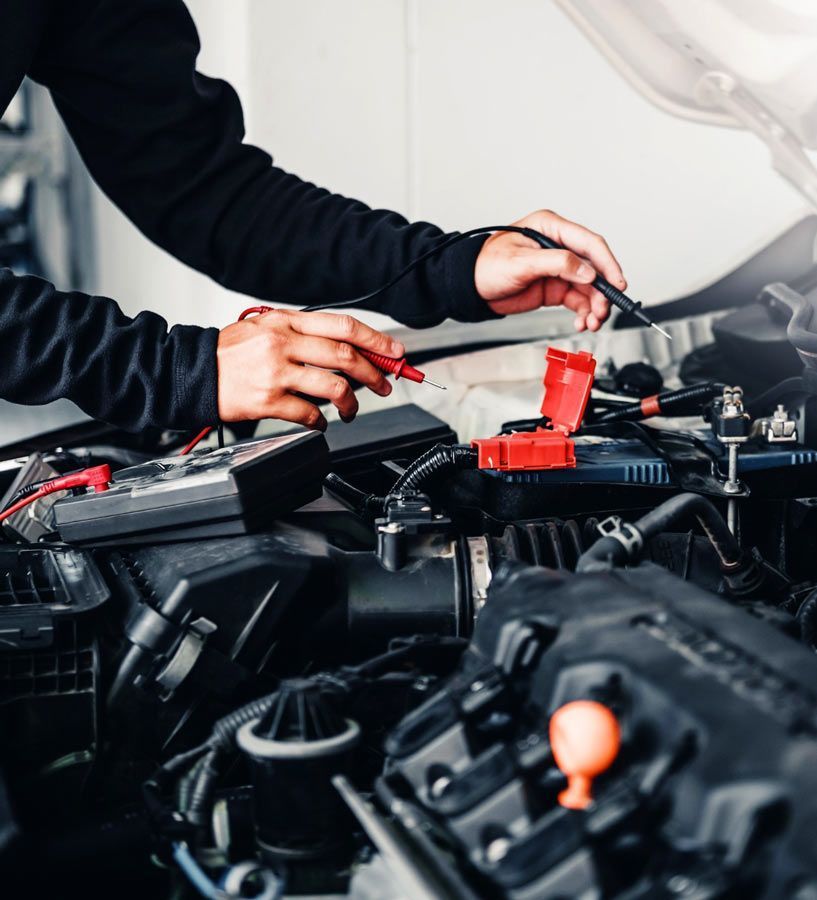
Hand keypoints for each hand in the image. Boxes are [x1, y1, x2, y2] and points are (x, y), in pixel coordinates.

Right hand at [217, 309, 404, 428]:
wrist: (191, 372)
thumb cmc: (229, 353)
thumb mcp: (265, 328)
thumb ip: (302, 335)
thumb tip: (346, 350)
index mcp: (286, 322)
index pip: (343, 326)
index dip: (375, 340)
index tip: (394, 353)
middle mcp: (283, 343)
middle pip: (345, 356)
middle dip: (374, 373)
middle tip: (383, 385)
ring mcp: (276, 372)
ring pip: (334, 387)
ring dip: (351, 402)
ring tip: (350, 409)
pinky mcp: (267, 401)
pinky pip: (309, 414)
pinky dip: (321, 421)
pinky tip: (321, 422)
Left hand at [474, 209, 626, 331]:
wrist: (471, 288)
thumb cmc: (486, 266)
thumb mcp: (520, 262)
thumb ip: (556, 263)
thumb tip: (587, 271)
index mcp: (551, 228)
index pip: (589, 243)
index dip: (607, 263)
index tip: (617, 282)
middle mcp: (559, 246)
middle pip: (594, 268)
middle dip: (602, 292)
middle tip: (602, 311)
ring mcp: (559, 269)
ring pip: (589, 288)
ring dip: (595, 306)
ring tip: (592, 322)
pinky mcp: (555, 288)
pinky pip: (578, 300)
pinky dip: (584, 312)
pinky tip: (582, 322)